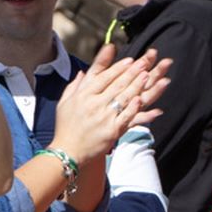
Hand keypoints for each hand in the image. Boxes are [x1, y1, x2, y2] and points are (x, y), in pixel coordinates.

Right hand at [51, 42, 172, 162]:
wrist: (67, 151)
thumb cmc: (65, 127)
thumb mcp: (64, 103)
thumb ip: (74, 86)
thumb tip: (82, 72)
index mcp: (83, 95)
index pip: (104, 77)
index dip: (118, 68)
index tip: (129, 60)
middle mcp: (94, 104)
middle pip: (117, 85)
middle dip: (132, 72)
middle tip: (144, 63)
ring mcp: (104, 117)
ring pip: (124, 98)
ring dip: (136, 86)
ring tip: (147, 76)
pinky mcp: (112, 130)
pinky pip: (126, 116)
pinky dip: (134, 107)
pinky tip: (141, 99)